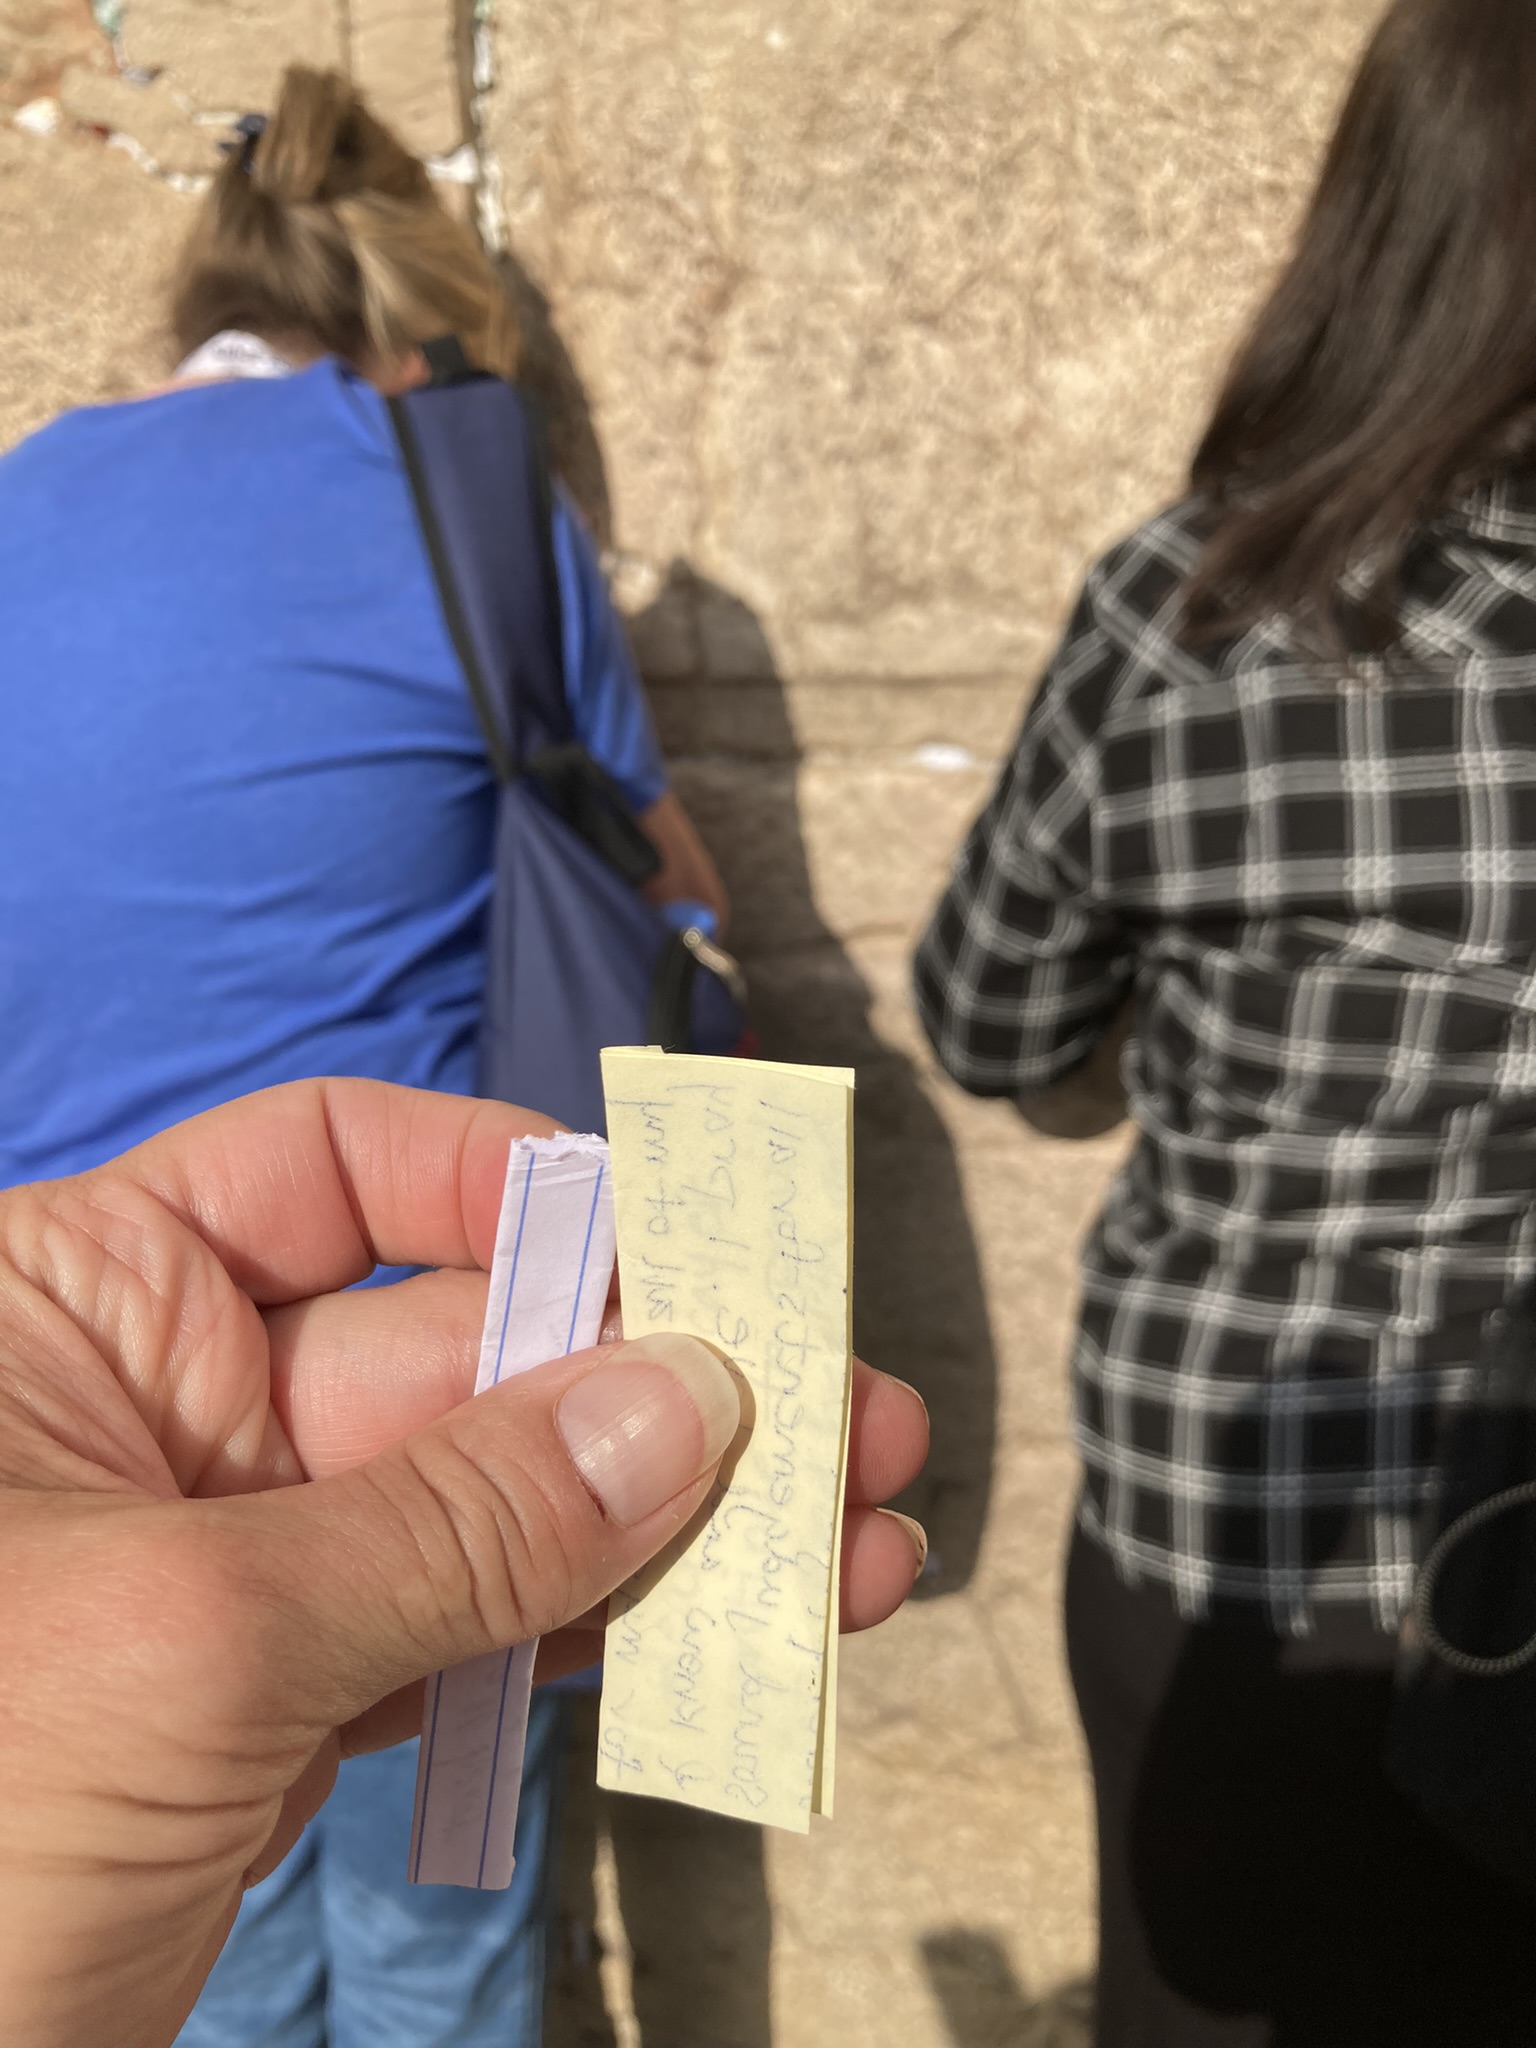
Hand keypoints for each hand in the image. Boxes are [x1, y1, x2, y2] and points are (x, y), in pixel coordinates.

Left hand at [0, 1079, 926, 2047]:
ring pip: (497, 1497)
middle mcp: (168, 1407)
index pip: (328, 1167)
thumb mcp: (192, 1642)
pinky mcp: (294, 1700)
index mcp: (82, 1306)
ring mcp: (244, 1560)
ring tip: (853, 1541)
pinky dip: (607, 1633)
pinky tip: (747, 1631)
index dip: (507, 1181)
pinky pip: (479, 1627)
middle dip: (660, 1379)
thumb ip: (457, 1522)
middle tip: (846, 1411)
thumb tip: (685, 1405)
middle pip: (464, 1340)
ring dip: (677, 1519)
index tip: (675, 1237)